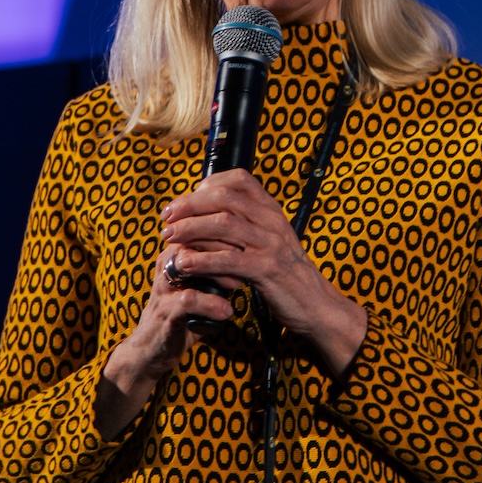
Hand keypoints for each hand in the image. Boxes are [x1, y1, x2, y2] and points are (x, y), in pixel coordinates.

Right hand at [94, 242, 234, 438]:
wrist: (152, 348)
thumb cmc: (184, 312)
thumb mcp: (202, 284)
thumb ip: (221, 267)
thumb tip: (253, 252)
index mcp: (176, 253)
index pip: (201, 226)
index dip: (228, 228)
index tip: (252, 239)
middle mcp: (167, 264)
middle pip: (195, 239)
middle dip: (226, 245)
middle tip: (250, 256)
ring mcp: (164, 287)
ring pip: (190, 264)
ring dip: (218, 272)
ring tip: (239, 282)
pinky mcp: (164, 311)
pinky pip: (187, 300)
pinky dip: (210, 304)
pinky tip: (227, 311)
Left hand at [159, 169, 368, 376]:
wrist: (314, 303)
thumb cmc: (284, 273)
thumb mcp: (269, 240)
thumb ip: (247, 224)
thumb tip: (209, 212)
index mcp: (272, 210)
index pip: (239, 179)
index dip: (208, 184)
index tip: (186, 199)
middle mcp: (272, 221)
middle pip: (224, 198)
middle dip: (189, 205)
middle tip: (167, 218)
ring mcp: (271, 244)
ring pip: (223, 224)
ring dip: (190, 229)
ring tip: (169, 238)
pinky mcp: (267, 269)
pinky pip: (228, 258)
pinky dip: (202, 259)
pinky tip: (184, 264)